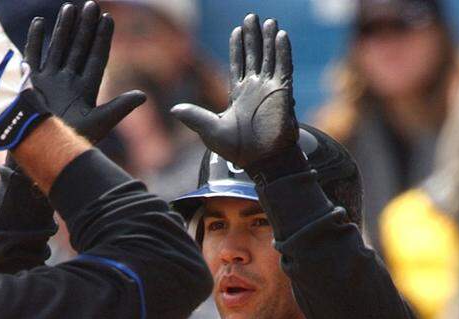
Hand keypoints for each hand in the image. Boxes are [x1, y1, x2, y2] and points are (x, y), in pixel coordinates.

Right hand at [23, 1, 144, 143]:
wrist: (41, 150)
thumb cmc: (70, 142)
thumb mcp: (99, 124)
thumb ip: (118, 108)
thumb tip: (143, 96)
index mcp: (85, 91)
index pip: (97, 58)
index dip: (102, 39)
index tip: (108, 18)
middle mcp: (68, 83)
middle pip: (78, 49)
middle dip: (85, 27)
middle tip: (92, 5)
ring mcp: (49, 82)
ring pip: (58, 48)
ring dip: (64, 29)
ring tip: (70, 7)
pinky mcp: (31, 84)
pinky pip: (33, 57)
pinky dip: (35, 40)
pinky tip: (39, 22)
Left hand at [170, 14, 296, 171]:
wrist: (260, 161)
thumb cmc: (237, 150)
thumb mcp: (210, 131)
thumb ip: (194, 117)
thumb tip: (174, 109)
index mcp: (238, 95)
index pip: (238, 65)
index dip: (238, 47)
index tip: (236, 30)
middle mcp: (255, 89)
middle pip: (255, 56)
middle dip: (253, 37)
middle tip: (251, 17)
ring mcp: (270, 89)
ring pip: (270, 57)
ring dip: (269, 39)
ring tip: (269, 20)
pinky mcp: (283, 93)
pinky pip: (284, 67)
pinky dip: (283, 51)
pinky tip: (281, 35)